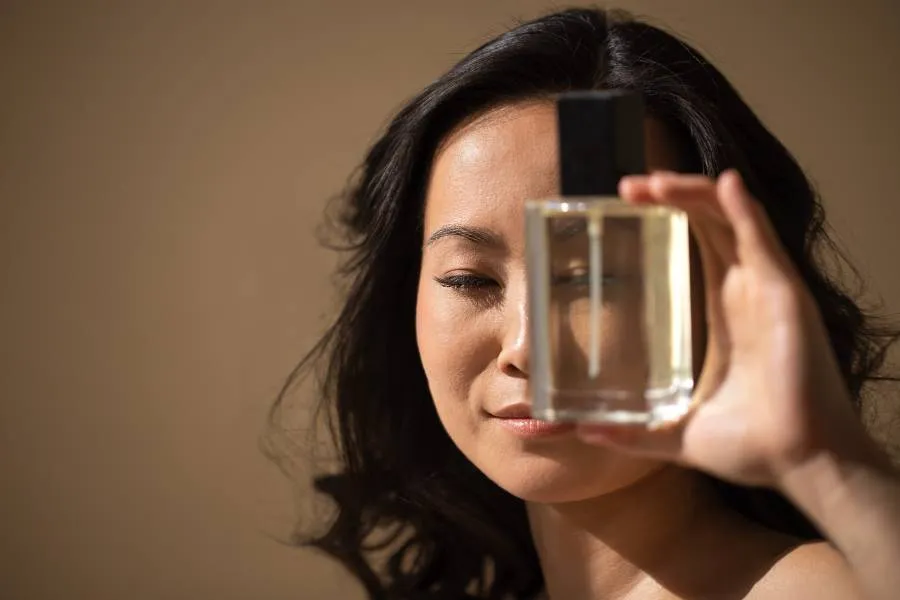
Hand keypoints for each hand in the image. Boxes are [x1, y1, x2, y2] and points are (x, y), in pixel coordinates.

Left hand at [576, 170, 872, 487]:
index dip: (668, 216)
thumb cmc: (754, 447)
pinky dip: (743, 209)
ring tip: (651, 181)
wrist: (801, 466)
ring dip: (694, 192)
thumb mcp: (678, 433)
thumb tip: (586, 434)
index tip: (626, 204)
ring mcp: (767, 290)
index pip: (697, 244)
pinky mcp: (785, 298)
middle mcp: (746, 292)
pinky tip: (725, 185)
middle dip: (671, 195)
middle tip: (627, 185)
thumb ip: (634, 432)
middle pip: (710, 222)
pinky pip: (763, 241)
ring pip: (731, 220)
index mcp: (724, 312)